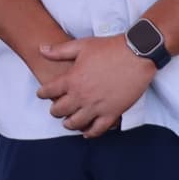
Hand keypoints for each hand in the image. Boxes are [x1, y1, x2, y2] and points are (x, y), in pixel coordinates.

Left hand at [36, 35, 157, 136]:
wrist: (137, 55)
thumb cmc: (110, 48)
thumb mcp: (82, 46)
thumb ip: (60, 51)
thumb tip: (41, 50)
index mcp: (72, 79)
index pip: (49, 92)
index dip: (43, 93)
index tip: (42, 94)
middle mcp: (81, 96)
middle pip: (59, 110)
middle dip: (55, 110)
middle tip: (56, 108)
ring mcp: (96, 107)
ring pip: (75, 123)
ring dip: (68, 123)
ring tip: (68, 122)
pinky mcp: (111, 113)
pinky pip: (97, 130)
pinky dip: (89, 133)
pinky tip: (86, 131)